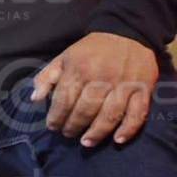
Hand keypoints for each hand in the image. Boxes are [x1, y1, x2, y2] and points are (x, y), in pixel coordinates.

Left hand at [32, 32, 158, 146]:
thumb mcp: (63, 57)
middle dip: (74, 125)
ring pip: (109, 115)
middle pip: (85, 109)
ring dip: (97, 132)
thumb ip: (47, 77)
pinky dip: (128, 129)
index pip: (64, 99)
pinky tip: (118, 140)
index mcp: (78, 70)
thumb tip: (34, 99)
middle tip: (67, 134)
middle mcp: (100, 78)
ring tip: (86, 142)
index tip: (52, 126)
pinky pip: (137, 113)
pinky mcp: (143, 90)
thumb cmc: (90, 50)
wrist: (126, 33)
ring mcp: (123, 85)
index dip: (56, 116)